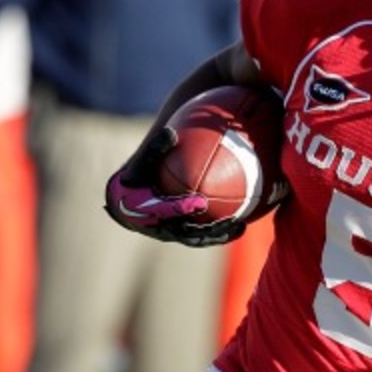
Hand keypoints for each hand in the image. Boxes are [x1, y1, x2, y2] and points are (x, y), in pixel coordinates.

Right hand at [103, 128, 246, 246]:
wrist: (130, 198)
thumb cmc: (137, 176)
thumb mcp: (142, 162)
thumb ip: (155, 148)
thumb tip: (171, 133)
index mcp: (147, 212)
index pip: (165, 212)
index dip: (182, 209)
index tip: (199, 202)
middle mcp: (160, 228)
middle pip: (185, 233)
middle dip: (206, 229)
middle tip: (227, 220)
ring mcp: (173, 234)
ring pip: (197, 238)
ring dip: (218, 235)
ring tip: (239, 227)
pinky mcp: (183, 235)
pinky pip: (203, 235)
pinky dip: (220, 232)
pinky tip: (242, 224)